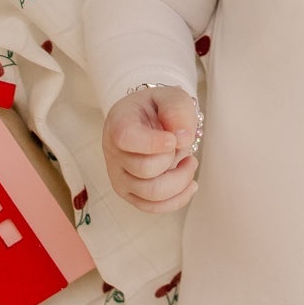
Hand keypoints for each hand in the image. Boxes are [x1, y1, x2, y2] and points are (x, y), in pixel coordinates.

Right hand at [103, 86, 200, 213]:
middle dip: (173, 158)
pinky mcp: (129, 194)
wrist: (146, 121)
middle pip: (146, 169)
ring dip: (180, 179)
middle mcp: (113, 153)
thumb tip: (182, 138)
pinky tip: (190, 184)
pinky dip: (177, 199)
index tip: (174, 139)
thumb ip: (176, 110)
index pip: (127, 139)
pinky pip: (153, 208)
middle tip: (182, 144)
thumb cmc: (157, 108)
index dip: (154, 143)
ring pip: (152, 193)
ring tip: (190, 162)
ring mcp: (119, 177)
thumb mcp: (170, 96)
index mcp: (118, 123)